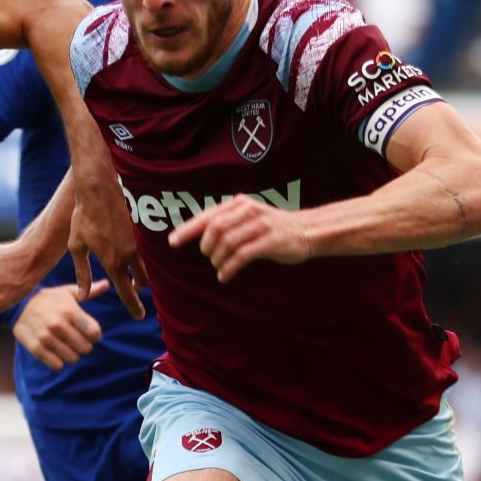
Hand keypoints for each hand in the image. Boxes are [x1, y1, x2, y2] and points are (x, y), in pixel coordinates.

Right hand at [12, 285, 104, 370]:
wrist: (18, 305)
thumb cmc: (48, 299)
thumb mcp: (67, 292)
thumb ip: (88, 291)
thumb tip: (107, 284)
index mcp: (70, 311)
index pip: (95, 333)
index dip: (95, 335)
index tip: (89, 333)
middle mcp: (59, 324)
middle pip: (86, 348)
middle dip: (84, 345)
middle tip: (76, 340)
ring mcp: (46, 337)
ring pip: (73, 359)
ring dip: (71, 354)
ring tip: (65, 346)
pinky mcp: (36, 348)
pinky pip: (57, 365)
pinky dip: (58, 362)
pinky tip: (54, 353)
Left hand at [68, 184, 145, 317]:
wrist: (98, 189)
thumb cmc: (83, 217)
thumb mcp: (77, 247)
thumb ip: (82, 273)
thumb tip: (83, 295)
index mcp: (112, 262)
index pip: (126, 292)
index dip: (133, 306)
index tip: (140, 316)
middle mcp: (128, 255)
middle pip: (142, 282)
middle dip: (138, 289)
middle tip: (131, 291)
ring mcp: (137, 242)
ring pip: (146, 267)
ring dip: (141, 274)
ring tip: (131, 276)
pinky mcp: (140, 231)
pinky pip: (145, 252)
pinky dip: (142, 259)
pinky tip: (131, 256)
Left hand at [168, 195, 312, 282]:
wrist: (308, 230)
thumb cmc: (273, 228)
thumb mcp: (249, 218)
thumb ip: (228, 222)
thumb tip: (198, 236)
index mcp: (240, 204)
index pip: (208, 215)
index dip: (188, 229)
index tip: (172, 242)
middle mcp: (249, 211)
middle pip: (215, 228)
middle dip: (205, 246)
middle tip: (207, 257)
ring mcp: (261, 225)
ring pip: (227, 242)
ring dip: (218, 259)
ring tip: (218, 267)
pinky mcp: (270, 241)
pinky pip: (242, 256)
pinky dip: (229, 268)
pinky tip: (225, 276)